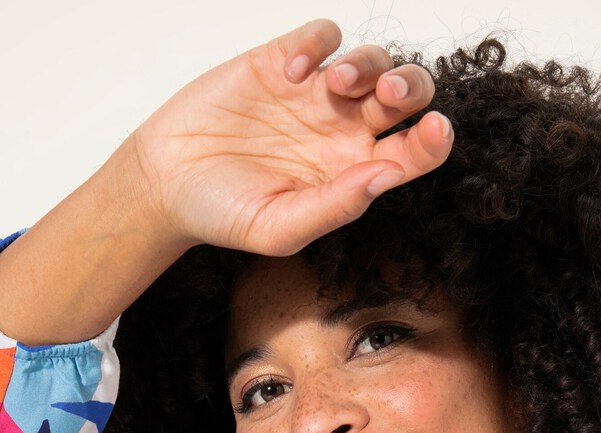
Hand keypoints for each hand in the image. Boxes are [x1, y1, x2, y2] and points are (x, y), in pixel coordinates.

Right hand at [125, 16, 452, 256]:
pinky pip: (320, 37)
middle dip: (411, 89)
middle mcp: (344, 130)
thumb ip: (334, 207)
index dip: (433, 140)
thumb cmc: (224, 214)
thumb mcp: (279, 227)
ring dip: (368, 65)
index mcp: (355, 173)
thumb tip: (386, 178)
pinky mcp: (283, 60)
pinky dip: (314, 45)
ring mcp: (315, 94)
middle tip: (388, 98)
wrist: (166, 183)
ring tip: (333, 85)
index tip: (434, 131)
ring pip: (372, 61)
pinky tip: (287, 75)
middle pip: (406, 96)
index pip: (413, 152)